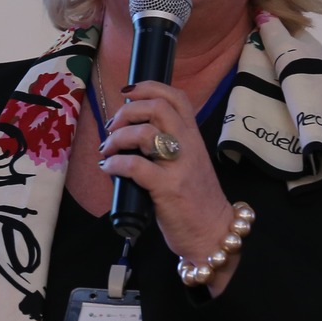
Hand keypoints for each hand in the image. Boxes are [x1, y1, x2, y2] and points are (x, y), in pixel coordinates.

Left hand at [96, 82, 241, 293]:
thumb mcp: (188, 163)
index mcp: (193, 137)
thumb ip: (168, 145)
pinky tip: (109, 169)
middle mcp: (188, 146)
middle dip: (128, 111)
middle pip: (158, 108)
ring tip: (108, 150)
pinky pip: (135, 166)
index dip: (149, 87)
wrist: (213, 232)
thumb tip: (131, 133)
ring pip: (144, 133)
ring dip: (117, 138)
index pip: (177, 97)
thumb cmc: (196, 200)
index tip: (127, 93)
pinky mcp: (168, 188)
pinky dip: (115, 164)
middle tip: (113, 126)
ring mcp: (179, 166)